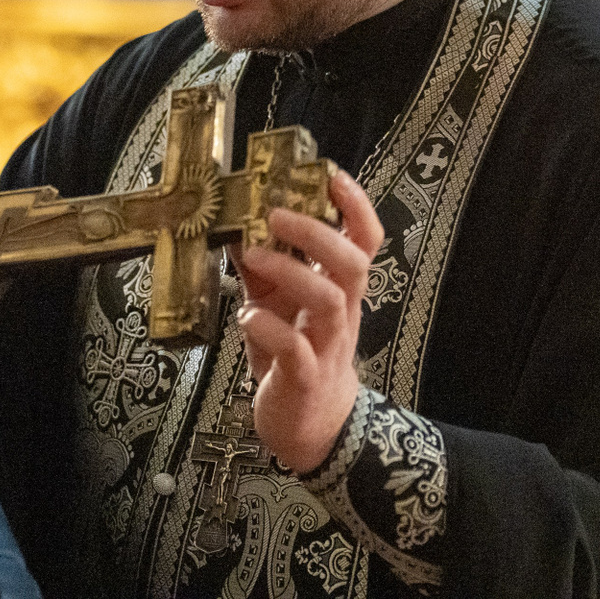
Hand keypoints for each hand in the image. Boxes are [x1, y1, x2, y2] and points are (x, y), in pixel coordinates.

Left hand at [232, 171, 384, 471]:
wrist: (308, 424)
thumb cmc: (294, 353)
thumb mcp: (276, 301)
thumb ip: (262, 266)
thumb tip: (233, 224)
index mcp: (339, 289)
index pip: (365, 241)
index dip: (357, 207)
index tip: (332, 176)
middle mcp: (341, 313)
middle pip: (353, 264)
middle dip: (317, 234)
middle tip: (276, 214)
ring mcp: (327, 345)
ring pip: (327, 301)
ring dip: (289, 272)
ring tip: (252, 255)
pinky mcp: (304, 378)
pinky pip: (295, 349)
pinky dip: (267, 326)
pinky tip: (246, 316)